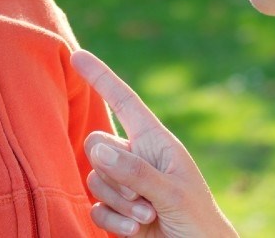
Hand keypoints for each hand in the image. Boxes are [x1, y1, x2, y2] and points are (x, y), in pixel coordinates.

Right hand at [71, 50, 237, 237]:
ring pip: (93, 178)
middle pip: (96, 145)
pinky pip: (95, 207)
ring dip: (118, 202)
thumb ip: (136, 171)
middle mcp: (136, 158)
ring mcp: (125, 185)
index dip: (101, 78)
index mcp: (155, 141)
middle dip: (114, 174)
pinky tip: (137, 231)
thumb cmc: (197, 220)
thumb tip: (99, 150)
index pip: (124, 102)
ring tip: (148, 216)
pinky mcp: (116, 212)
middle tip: (144, 198)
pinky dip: (113, 221)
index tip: (77, 55)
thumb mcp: (171, 193)